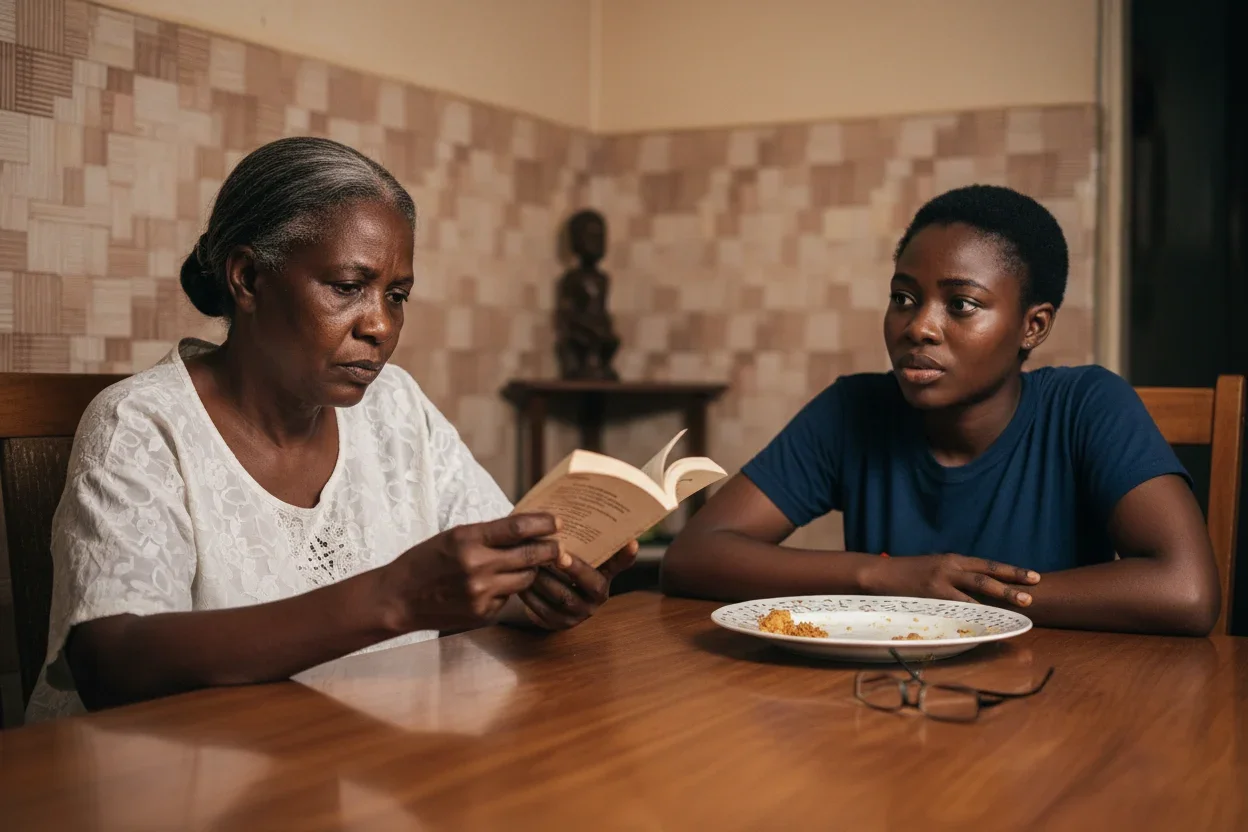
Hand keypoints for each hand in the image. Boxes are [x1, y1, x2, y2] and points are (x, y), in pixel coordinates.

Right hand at [381, 513, 561, 631]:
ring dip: (529, 570)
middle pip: (531, 556)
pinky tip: (492, 586)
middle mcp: (477, 566)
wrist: (398, 598)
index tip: (558, 522)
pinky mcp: (483, 613)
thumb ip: (488, 535)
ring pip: (525, 579)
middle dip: (551, 550)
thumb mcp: (453, 537)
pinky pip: (509, 598)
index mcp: (468, 540)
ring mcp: (481, 593)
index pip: (518, 528)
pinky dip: (507, 590)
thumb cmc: (425, 561)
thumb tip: (525, 530)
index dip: (544, 524)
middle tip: (560, 546)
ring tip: (525, 564)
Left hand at [519, 540, 639, 629]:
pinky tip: (521, 579)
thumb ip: (580, 543)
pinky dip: (531, 594)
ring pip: (563, 596)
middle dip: (575, 568)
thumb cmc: (562, 571)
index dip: (625, 555)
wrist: (548, 603)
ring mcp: (579, 613)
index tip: (632, 542)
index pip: (619, 564)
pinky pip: (543, 609)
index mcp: (605, 575)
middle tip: (559, 555)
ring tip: (531, 563)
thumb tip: (568, 511)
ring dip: (545, 579)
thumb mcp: (577, 557)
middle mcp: (597, 596)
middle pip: (591, 582)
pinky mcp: (558, 624)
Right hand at [863, 554, 1039, 606]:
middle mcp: (950, 567)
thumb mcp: (935, 568)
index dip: (1011, 570)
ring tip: (1021, 605)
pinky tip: (990, 618)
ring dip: (1002, 596)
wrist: (881, 574)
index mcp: (953, 560)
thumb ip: (955, 576)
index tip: (1033, 576)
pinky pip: (958, 604)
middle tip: (1034, 591)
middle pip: (988, 575)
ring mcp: (941, 581)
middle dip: (1013, 583)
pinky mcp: (932, 594)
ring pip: (978, 588)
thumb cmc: (908, 574)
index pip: (988, 565)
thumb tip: (976, 588)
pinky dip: (976, 612)